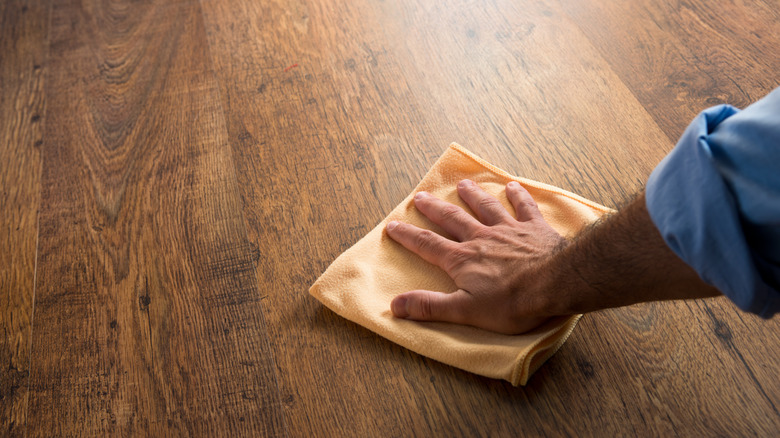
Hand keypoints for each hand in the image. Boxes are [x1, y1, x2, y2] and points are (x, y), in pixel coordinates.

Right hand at [385, 179, 565, 333]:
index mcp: (462, 259)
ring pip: (486, 207)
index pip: (427, 245)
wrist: (556, 283)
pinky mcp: (535, 229)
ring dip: (473, 195)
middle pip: (452, 219)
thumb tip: (395, 305)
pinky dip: (518, 196)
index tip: (393, 225)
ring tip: (463, 185)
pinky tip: (513, 186)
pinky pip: (524, 208)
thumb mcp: (465, 311)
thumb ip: (430, 306)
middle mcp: (481, 238)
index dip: (408, 235)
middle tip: (420, 197)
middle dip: (434, 209)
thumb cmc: (512, 302)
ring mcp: (509, 230)